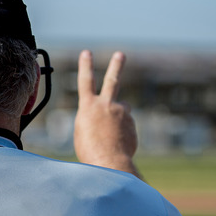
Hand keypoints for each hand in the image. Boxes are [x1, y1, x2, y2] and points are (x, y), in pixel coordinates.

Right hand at [74, 50, 139, 176]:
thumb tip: (113, 115)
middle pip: (112, 80)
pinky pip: (126, 126)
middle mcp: (106, 105)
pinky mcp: (132, 124)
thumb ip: (95, 117)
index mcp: (88, 106)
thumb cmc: (90, 150)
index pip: (85, 81)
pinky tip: (116, 145)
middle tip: (120, 54)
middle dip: (116, 66)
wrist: (109, 162)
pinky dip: (122, 134)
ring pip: (121, 110)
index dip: (85, 66)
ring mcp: (122, 113)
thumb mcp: (83, 131)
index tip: (87, 52)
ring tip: (110, 135)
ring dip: (117, 118)